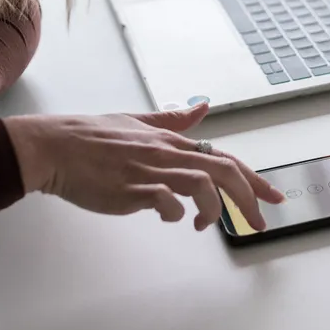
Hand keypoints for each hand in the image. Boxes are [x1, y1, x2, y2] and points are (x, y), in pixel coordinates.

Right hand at [3, 104, 285, 231]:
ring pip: (201, 185)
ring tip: (204, 223)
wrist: (55, 147)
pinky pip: (166, 202)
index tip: (273, 196)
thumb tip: (202, 106)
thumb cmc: (92, 136)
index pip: (224, 157)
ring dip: (212, 209)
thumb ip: (172, 118)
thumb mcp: (138, 120)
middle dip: (248, 199)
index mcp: (170, 139)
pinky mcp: (131, 189)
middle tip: (258, 222)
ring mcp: (150, 170)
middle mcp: (166, 152)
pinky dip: (176, 213)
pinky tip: (171, 218)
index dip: (253, 178)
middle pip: (223, 172)